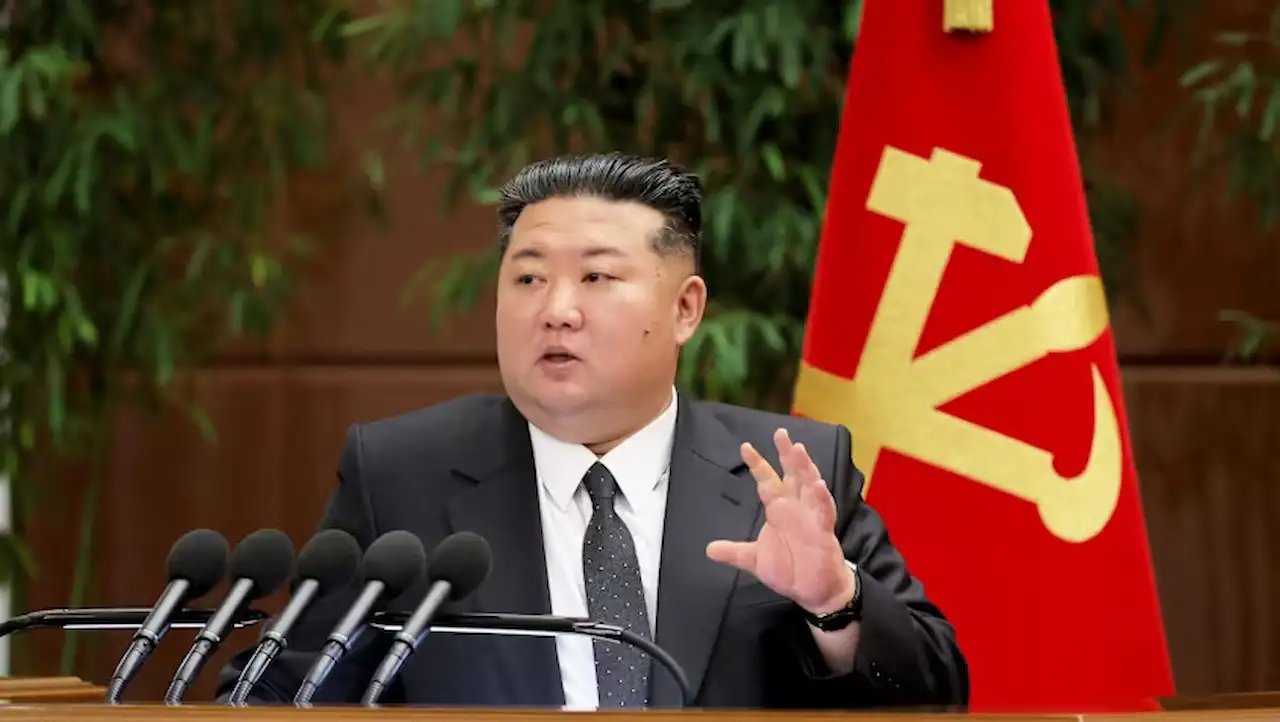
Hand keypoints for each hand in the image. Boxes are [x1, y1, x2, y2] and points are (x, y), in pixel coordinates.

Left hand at [706, 428, 855, 615]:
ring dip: (805, 467)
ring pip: (809, 485)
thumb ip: (735, 552)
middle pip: (791, 474)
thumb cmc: (789, 569)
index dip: (757, 464)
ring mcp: (811, 516)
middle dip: (786, 454)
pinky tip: (817, 485)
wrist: (812, 590)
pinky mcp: (823, 531)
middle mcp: (795, 507)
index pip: (767, 480)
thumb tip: (709, 550)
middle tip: (781, 433)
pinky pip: (823, 511)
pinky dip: (821, 498)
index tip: (745, 447)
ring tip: (798, 450)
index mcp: (779, 509)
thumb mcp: (755, 560)